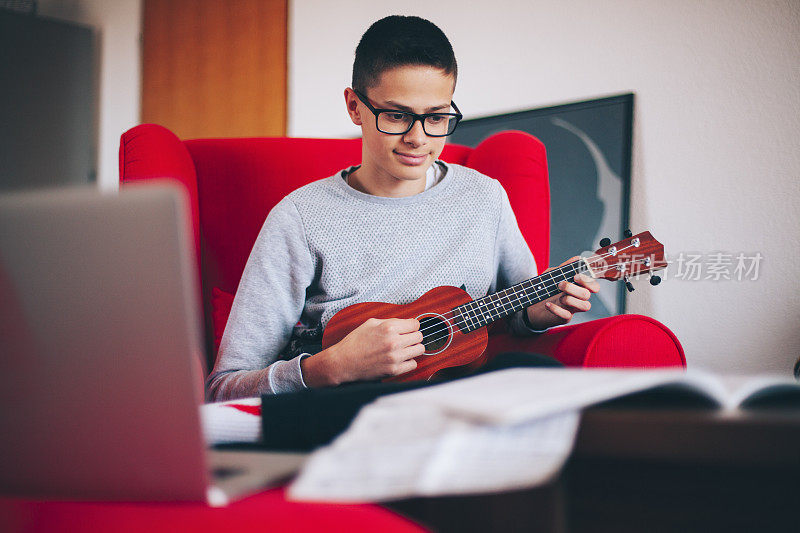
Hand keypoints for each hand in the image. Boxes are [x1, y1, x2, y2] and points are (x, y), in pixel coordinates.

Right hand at [301, 317, 424, 386]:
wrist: (344, 362)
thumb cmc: (355, 342)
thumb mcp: (370, 323)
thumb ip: (390, 321)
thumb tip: (407, 322)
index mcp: (388, 328)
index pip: (415, 324)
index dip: (412, 326)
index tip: (409, 329)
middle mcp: (393, 342)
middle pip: (419, 336)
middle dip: (413, 336)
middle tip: (405, 339)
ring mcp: (395, 357)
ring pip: (420, 350)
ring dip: (413, 348)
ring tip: (404, 349)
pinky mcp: (394, 370)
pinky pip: (413, 364)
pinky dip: (408, 361)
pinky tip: (400, 359)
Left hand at [525, 256, 600, 329]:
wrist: (532, 306)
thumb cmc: (545, 289)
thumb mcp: (552, 275)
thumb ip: (564, 268)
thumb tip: (577, 259)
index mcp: (578, 287)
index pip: (594, 286)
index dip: (588, 281)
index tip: (575, 276)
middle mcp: (578, 298)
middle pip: (587, 295)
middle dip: (574, 288)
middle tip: (560, 285)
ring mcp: (573, 309)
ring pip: (585, 306)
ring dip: (571, 300)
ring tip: (558, 297)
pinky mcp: (565, 318)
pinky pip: (567, 316)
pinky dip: (557, 309)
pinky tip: (548, 304)